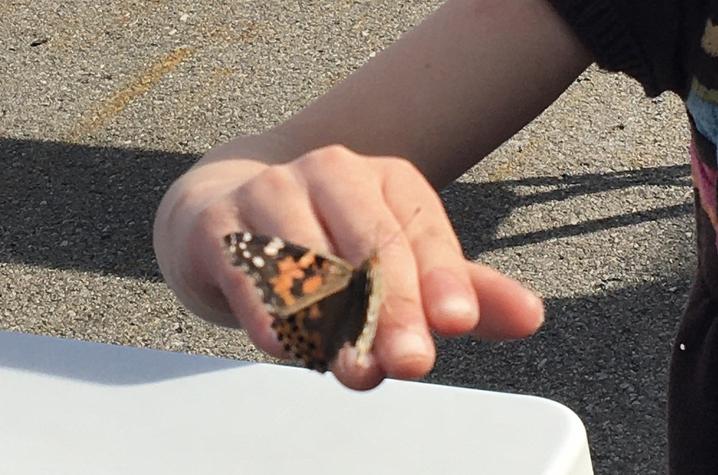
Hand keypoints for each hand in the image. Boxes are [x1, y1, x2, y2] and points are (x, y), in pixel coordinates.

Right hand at [153, 138, 543, 388]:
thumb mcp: (396, 256)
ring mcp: (270, 191)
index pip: (420, 230)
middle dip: (392, 309)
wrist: (226, 210)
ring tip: (353, 368)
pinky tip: (287, 344)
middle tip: (409, 362)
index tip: (458, 322)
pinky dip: (271, 313)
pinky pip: (249, 275)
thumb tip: (530, 316)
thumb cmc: (326, 239)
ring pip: (310, 262)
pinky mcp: (219, 224)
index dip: (442, 277)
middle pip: (371, 243)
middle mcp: (330, 173)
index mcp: (384, 178)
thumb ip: (457, 288)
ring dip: (335, 323)